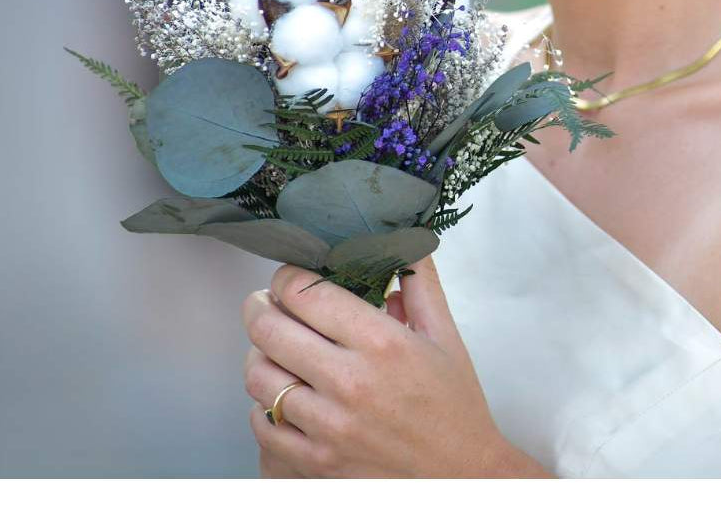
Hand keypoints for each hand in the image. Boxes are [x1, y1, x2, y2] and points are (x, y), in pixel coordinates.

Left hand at [243, 257, 514, 476]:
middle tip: (266, 303)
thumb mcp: (446, 337)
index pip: (305, 293)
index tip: (292, 278)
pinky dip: (264, 405)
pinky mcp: (316, 462)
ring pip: (258, 376)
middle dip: (260, 307)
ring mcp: (328, 426)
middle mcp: (350, 382)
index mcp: (383, 343)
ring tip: (274, 349)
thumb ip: (421, 285)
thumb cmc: (455, 408)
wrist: (461, 477)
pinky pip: (263, 424)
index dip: (288, 277)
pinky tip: (283, 395)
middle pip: (269, 329)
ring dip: (260, 355)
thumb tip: (402, 243)